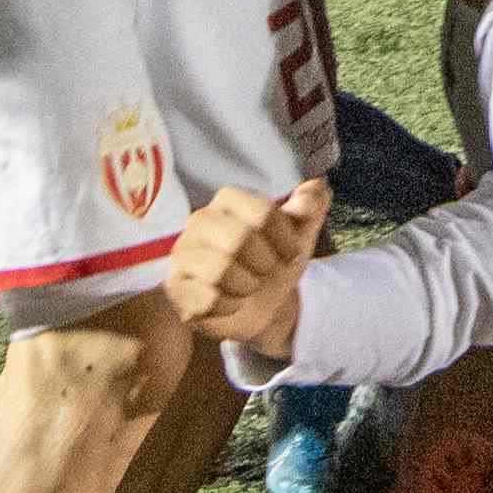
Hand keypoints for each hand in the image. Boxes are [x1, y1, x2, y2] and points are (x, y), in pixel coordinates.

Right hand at [163, 176, 330, 353]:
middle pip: (239, 239)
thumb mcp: (299, 235)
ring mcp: (183, 254)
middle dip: (265, 264)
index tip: (291, 253)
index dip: (285, 239)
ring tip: (248, 286)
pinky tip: (230, 302)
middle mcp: (199, 221)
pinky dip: (230, 306)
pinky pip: (208, 299)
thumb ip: (310, 208)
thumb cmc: (275, 263)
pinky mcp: (175, 287)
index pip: (262, 213)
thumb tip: (317, 185)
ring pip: (221, 270)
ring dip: (247, 286)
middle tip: (266, 271)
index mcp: (228, 201)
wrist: (261, 307)